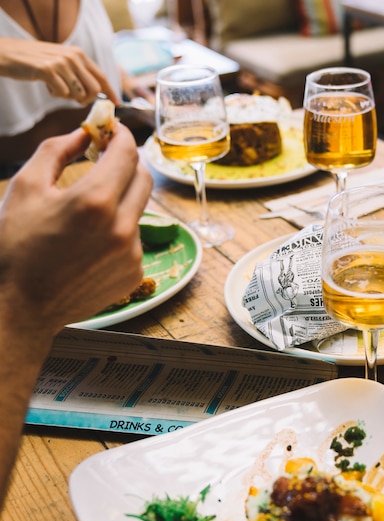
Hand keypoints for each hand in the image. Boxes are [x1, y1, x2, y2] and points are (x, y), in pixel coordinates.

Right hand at [0, 38, 119, 104]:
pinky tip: (46, 84)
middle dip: (87, 99)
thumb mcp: (62, 62)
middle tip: (73, 97)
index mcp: (79, 54)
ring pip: (79, 94)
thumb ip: (78, 73)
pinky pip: (62, 93)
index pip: (102, 76)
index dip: (111, 92)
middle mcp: (73, 57)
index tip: (117, 104)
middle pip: (95, 90)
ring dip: (69, 97)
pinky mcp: (48, 70)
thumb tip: (97, 92)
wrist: (8, 54)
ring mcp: (61, 63)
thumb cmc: (36, 61)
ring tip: (56, 87)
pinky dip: (55, 94)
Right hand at [0, 124, 151, 337]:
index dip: (121, 135)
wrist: (23, 305)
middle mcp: (123, 227)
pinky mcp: (135, 272)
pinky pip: (135, 239)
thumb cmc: (17, 245)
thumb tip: (84, 133)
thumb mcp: (26, 188)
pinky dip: (119, 232)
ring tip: (88, 213)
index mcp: (95, 201)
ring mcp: (133, 253)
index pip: (126, 153)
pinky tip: (91, 244)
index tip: (114, 130)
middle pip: (143, 178)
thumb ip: (57, 151)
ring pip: (138, 210)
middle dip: (127, 163)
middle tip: (108, 159)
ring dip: (120, 200)